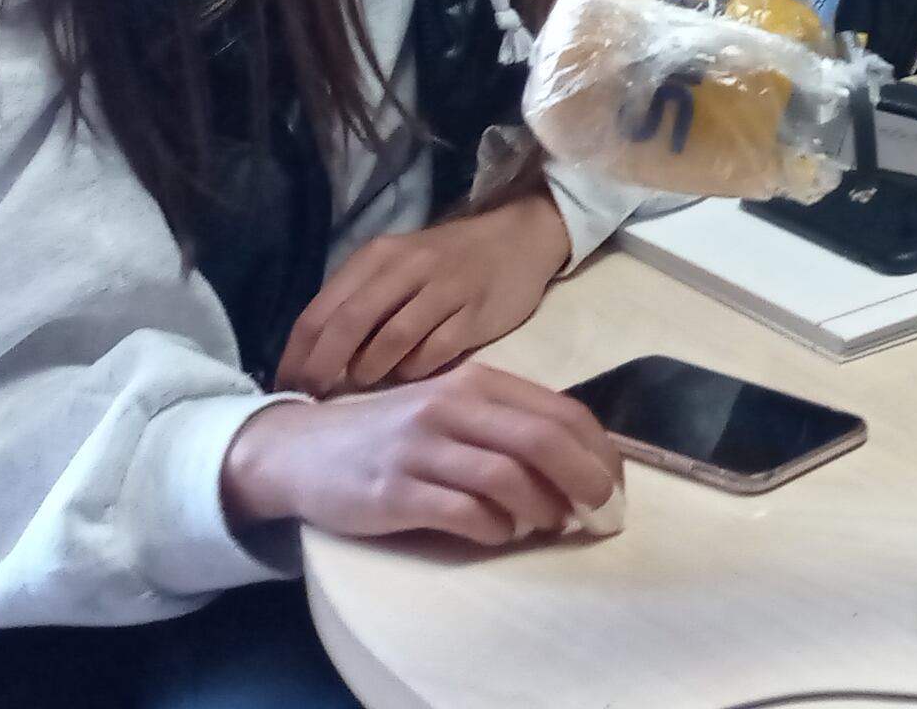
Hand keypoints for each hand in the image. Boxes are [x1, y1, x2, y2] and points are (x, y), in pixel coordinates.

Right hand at [220, 364, 620, 546]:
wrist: (299, 450)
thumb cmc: (392, 434)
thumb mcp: (451, 410)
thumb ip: (507, 425)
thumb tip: (581, 464)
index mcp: (476, 382)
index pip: (561, 412)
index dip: (600, 452)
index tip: (616, 486)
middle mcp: (451, 407)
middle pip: (543, 442)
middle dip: (586, 482)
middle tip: (601, 514)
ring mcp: (420, 448)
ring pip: (508, 480)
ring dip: (542, 511)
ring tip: (547, 526)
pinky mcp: (394, 491)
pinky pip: (465, 514)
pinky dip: (495, 530)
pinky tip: (497, 534)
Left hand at [276, 191, 570, 396]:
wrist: (519, 239)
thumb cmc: (446, 262)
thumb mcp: (395, 270)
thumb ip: (359, 305)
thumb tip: (317, 361)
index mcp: (375, 257)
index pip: (320, 311)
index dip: (297, 355)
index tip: (285, 388)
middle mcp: (406, 268)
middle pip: (349, 324)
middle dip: (324, 369)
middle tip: (314, 399)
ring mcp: (443, 289)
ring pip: (391, 339)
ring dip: (369, 372)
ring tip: (361, 389)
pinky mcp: (476, 313)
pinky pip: (434, 352)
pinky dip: (414, 371)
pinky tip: (408, 379)